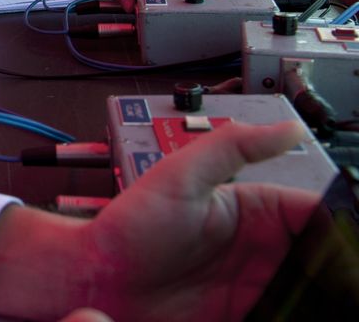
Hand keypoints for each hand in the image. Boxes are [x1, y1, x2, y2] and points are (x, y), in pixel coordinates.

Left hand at [0, 121, 318, 320]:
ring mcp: (254, 286)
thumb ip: (232, 147)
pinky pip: (284, 316)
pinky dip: (297, 314)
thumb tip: (288, 127)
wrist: (96, 279)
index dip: (337, 230)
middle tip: (342, 281)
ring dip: (320, 293)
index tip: (347, 248)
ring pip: (308, 291)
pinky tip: (300, 314)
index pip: (316, 215)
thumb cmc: (128, 227)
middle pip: (321, 257)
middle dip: (336, 267)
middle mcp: (261, 248)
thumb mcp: (180, 176)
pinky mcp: (245, 316)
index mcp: (255, 210)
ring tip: (326, 299)